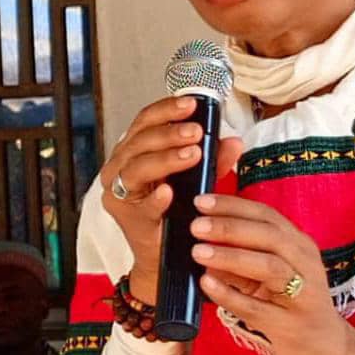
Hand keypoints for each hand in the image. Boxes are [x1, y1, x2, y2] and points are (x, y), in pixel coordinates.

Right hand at [99, 96, 241, 302]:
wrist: (168, 251)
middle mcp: (121, 166)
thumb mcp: (199, 176)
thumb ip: (215, 158)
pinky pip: (141, 206)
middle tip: (196, 132)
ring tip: (192, 154)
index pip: (146, 120)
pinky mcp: (129, 219)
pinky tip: (168, 192)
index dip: (167, 109)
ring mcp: (120, 193)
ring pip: (136, 168)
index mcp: (135, 148)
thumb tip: (235, 141)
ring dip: (166, 159)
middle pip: (140, 140)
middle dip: (170, 133)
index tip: (191, 104)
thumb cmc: (178, 206)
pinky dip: (155, 199)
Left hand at [190, 194, 354, 354]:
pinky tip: (207, 284)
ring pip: (268, 267)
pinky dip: (230, 294)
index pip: (266, 215)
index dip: (234, 206)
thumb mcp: (271, 273)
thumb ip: (242, 257)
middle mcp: (305, 263)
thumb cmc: (292, 301)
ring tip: (198, 252)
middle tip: (196, 226)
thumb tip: (203, 239)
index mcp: (299, 244)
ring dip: (231, 257)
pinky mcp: (290, 324)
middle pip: (269, 236)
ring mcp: (301, 293)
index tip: (201, 201)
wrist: (322, 344)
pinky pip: (256, 307)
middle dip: (230, 228)